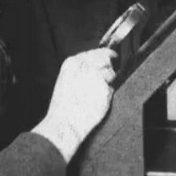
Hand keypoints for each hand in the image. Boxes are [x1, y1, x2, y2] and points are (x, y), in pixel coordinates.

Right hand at [32, 47, 114, 161]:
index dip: (102, 58)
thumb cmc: (63, 106)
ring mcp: (97, 77)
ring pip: (112, 74)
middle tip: (105, 77)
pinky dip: (107, 95)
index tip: (106, 60)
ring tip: (94, 94)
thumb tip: (97, 64)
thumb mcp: (66, 79)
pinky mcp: (106, 90)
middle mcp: (86, 66)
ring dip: (108, 82)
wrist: (64, 124)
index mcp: (73, 62)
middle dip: (108, 66)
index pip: (95, 52)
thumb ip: (82, 68)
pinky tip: (96, 102)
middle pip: (107, 58)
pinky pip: (112, 89)